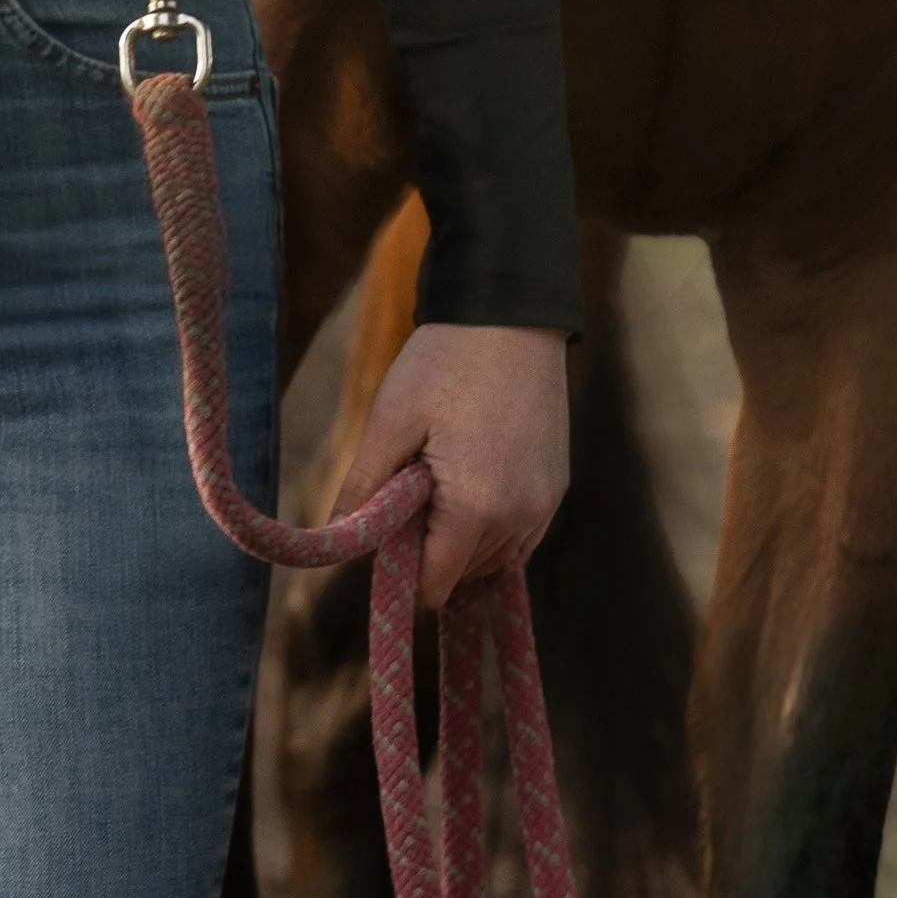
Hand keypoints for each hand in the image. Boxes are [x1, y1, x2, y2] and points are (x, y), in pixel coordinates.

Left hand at [333, 324, 570, 606]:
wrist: (510, 314)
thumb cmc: (445, 361)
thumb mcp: (392, 418)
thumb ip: (365, 484)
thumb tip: (339, 531)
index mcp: (476, 506)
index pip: (436, 583)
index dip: (402, 570)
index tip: (385, 532)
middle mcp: (520, 516)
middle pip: (465, 573)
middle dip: (431, 550)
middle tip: (409, 493)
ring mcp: (544, 502)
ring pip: (495, 558)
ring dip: (462, 540)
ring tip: (438, 480)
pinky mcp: (557, 486)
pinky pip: (522, 535)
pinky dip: (493, 528)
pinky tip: (469, 486)